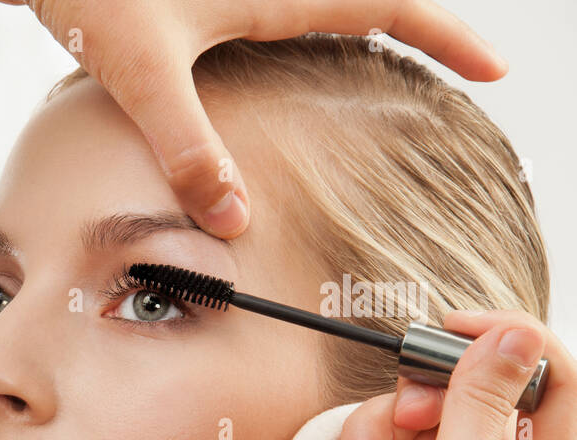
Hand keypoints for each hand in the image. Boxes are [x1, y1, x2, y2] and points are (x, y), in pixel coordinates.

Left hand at [0, 0, 506, 237]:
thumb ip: (187, 147)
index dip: (445, 37)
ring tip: (393, 70)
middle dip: (418, 33)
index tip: (494, 68)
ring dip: (366, 29)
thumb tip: (235, 220)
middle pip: (366, 1)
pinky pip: (282, 9)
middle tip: (453, 73)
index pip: (387, 7)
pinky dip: (312, 32)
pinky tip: (293, 62)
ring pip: (325, 3)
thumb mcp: (142, 74)